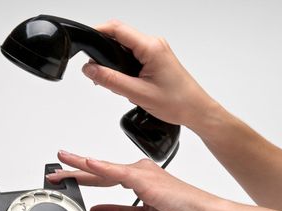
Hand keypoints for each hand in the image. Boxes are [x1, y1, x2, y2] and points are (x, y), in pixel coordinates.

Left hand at [46, 150, 223, 210]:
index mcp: (137, 178)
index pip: (103, 178)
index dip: (82, 179)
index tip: (65, 180)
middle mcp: (138, 171)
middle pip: (99, 171)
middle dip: (74, 171)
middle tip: (54, 171)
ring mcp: (141, 173)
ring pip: (104, 169)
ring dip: (81, 167)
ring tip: (61, 164)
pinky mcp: (145, 179)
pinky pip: (119, 172)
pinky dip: (102, 168)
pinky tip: (87, 164)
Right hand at [82, 20, 219, 130]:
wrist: (196, 110)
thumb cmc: (177, 102)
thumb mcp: (138, 93)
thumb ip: (111, 80)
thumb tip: (90, 70)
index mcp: (151, 47)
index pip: (117, 29)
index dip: (98, 32)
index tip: (85, 43)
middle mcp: (154, 44)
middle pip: (119, 36)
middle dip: (103, 51)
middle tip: (94, 71)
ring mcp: (156, 51)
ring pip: (125, 47)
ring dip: (114, 60)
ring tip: (110, 81)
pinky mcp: (156, 59)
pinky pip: (133, 55)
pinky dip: (123, 66)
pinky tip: (124, 82)